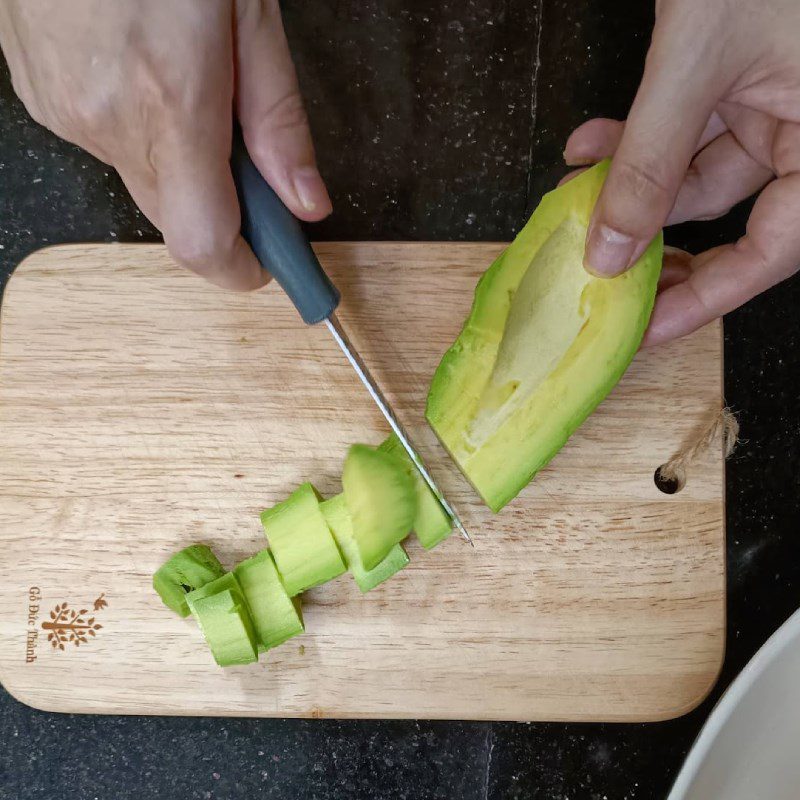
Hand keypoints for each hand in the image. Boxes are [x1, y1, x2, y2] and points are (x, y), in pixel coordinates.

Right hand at [0, 0, 331, 289]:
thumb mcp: (251, 15)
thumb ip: (279, 121)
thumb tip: (305, 202)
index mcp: (172, 101)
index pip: (205, 242)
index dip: (243, 268)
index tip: (272, 263)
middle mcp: (108, 120)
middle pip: (180, 222)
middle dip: (224, 212)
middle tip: (250, 166)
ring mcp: (66, 112)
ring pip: (145, 186)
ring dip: (181, 166)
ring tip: (191, 89)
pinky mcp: (43, 99)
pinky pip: (109, 148)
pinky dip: (142, 134)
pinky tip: (147, 75)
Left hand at [563, 0, 799, 345]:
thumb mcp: (696, 63)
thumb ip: (650, 164)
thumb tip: (611, 250)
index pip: (772, 252)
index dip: (704, 299)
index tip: (644, 327)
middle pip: (729, 217)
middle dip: (651, 236)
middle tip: (600, 270)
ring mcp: (781, 103)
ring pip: (696, 172)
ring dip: (631, 181)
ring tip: (577, 187)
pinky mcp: (748, 80)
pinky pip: (687, 129)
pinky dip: (640, 139)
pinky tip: (594, 144)